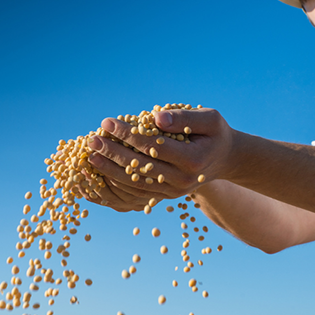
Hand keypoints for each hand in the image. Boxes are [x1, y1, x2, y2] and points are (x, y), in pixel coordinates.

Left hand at [84, 108, 235, 210]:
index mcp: (192, 160)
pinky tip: (99, 176)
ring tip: (90, 157)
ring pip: (135, 185)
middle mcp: (182, 181)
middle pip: (140, 168)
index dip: (128, 135)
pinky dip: (116, 186)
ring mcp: (173, 192)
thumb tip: (155, 118)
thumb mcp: (209, 118)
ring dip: (109, 172)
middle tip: (92, 140)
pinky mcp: (165, 197)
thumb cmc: (215, 133)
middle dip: (113, 153)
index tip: (108, 123)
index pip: (153, 147)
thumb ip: (183, 117)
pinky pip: (136, 195)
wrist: (225, 159)